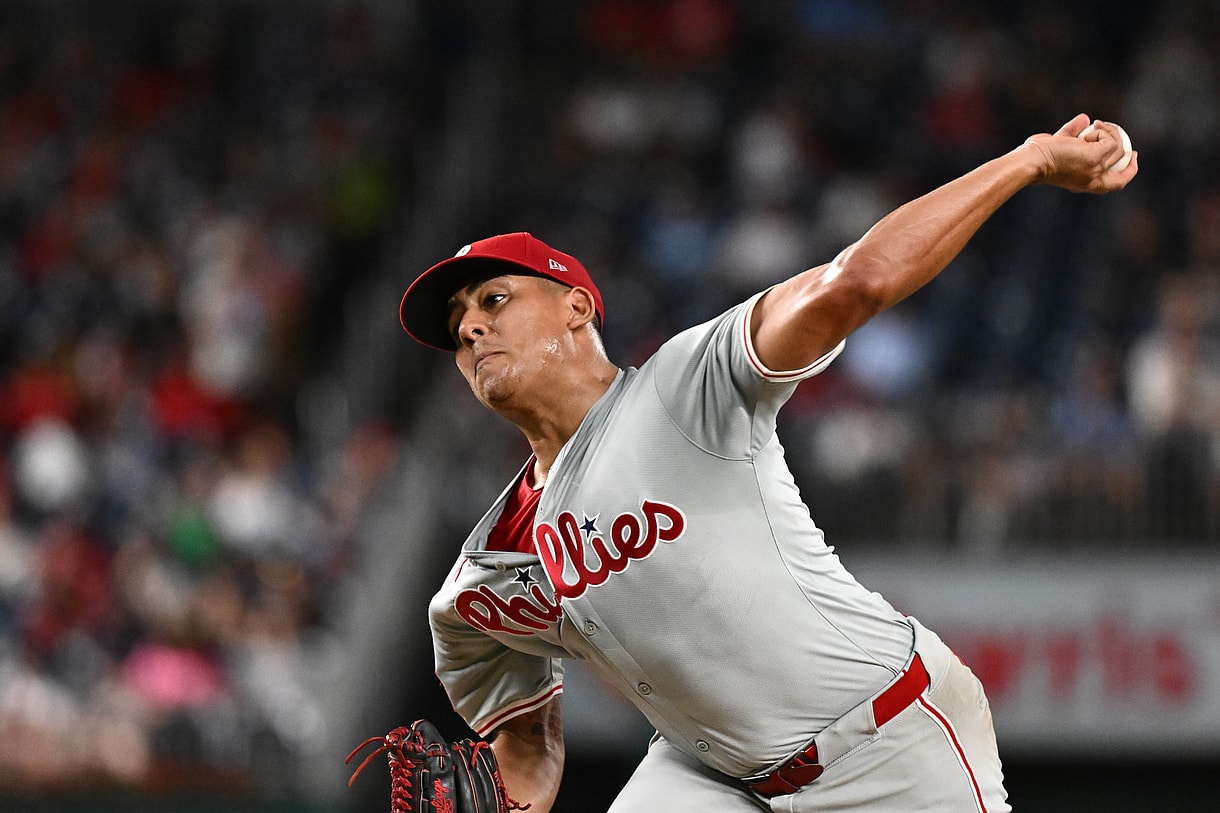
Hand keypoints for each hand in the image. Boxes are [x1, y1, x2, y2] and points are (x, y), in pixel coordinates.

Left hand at [1021, 113, 1138, 192]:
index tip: (1130, 154)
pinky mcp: (1095, 157)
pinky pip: (1111, 140)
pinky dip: (1103, 131)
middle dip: (1128, 153)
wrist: (1031, 161)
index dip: (1128, 170)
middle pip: (1123, 172)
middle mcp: (1094, 181)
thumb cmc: (1038, 156)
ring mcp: (1096, 170)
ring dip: (1109, 133)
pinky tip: (1091, 128)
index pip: (1116, 183)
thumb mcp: (1060, 145)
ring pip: (1118, 149)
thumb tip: (1085, 118)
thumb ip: (1073, 133)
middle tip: (1122, 136)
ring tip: (1095, 125)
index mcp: (1086, 184)